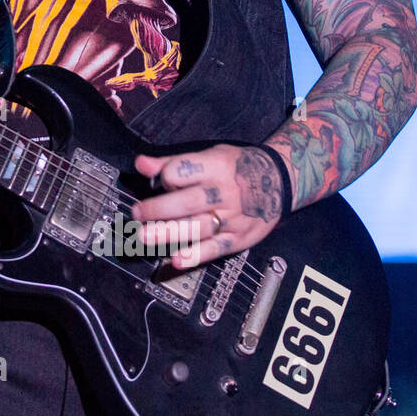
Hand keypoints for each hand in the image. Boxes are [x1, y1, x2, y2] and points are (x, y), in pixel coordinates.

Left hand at [131, 145, 286, 269]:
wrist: (280, 180)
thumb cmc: (237, 167)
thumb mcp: (209, 155)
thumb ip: (172, 162)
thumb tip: (141, 163)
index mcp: (215, 167)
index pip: (181, 171)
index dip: (164, 177)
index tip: (155, 182)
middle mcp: (223, 193)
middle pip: (186, 202)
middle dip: (157, 209)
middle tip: (136, 214)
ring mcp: (232, 217)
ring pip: (197, 227)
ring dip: (168, 233)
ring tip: (144, 236)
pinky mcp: (238, 237)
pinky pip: (216, 248)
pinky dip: (196, 255)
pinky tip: (177, 260)